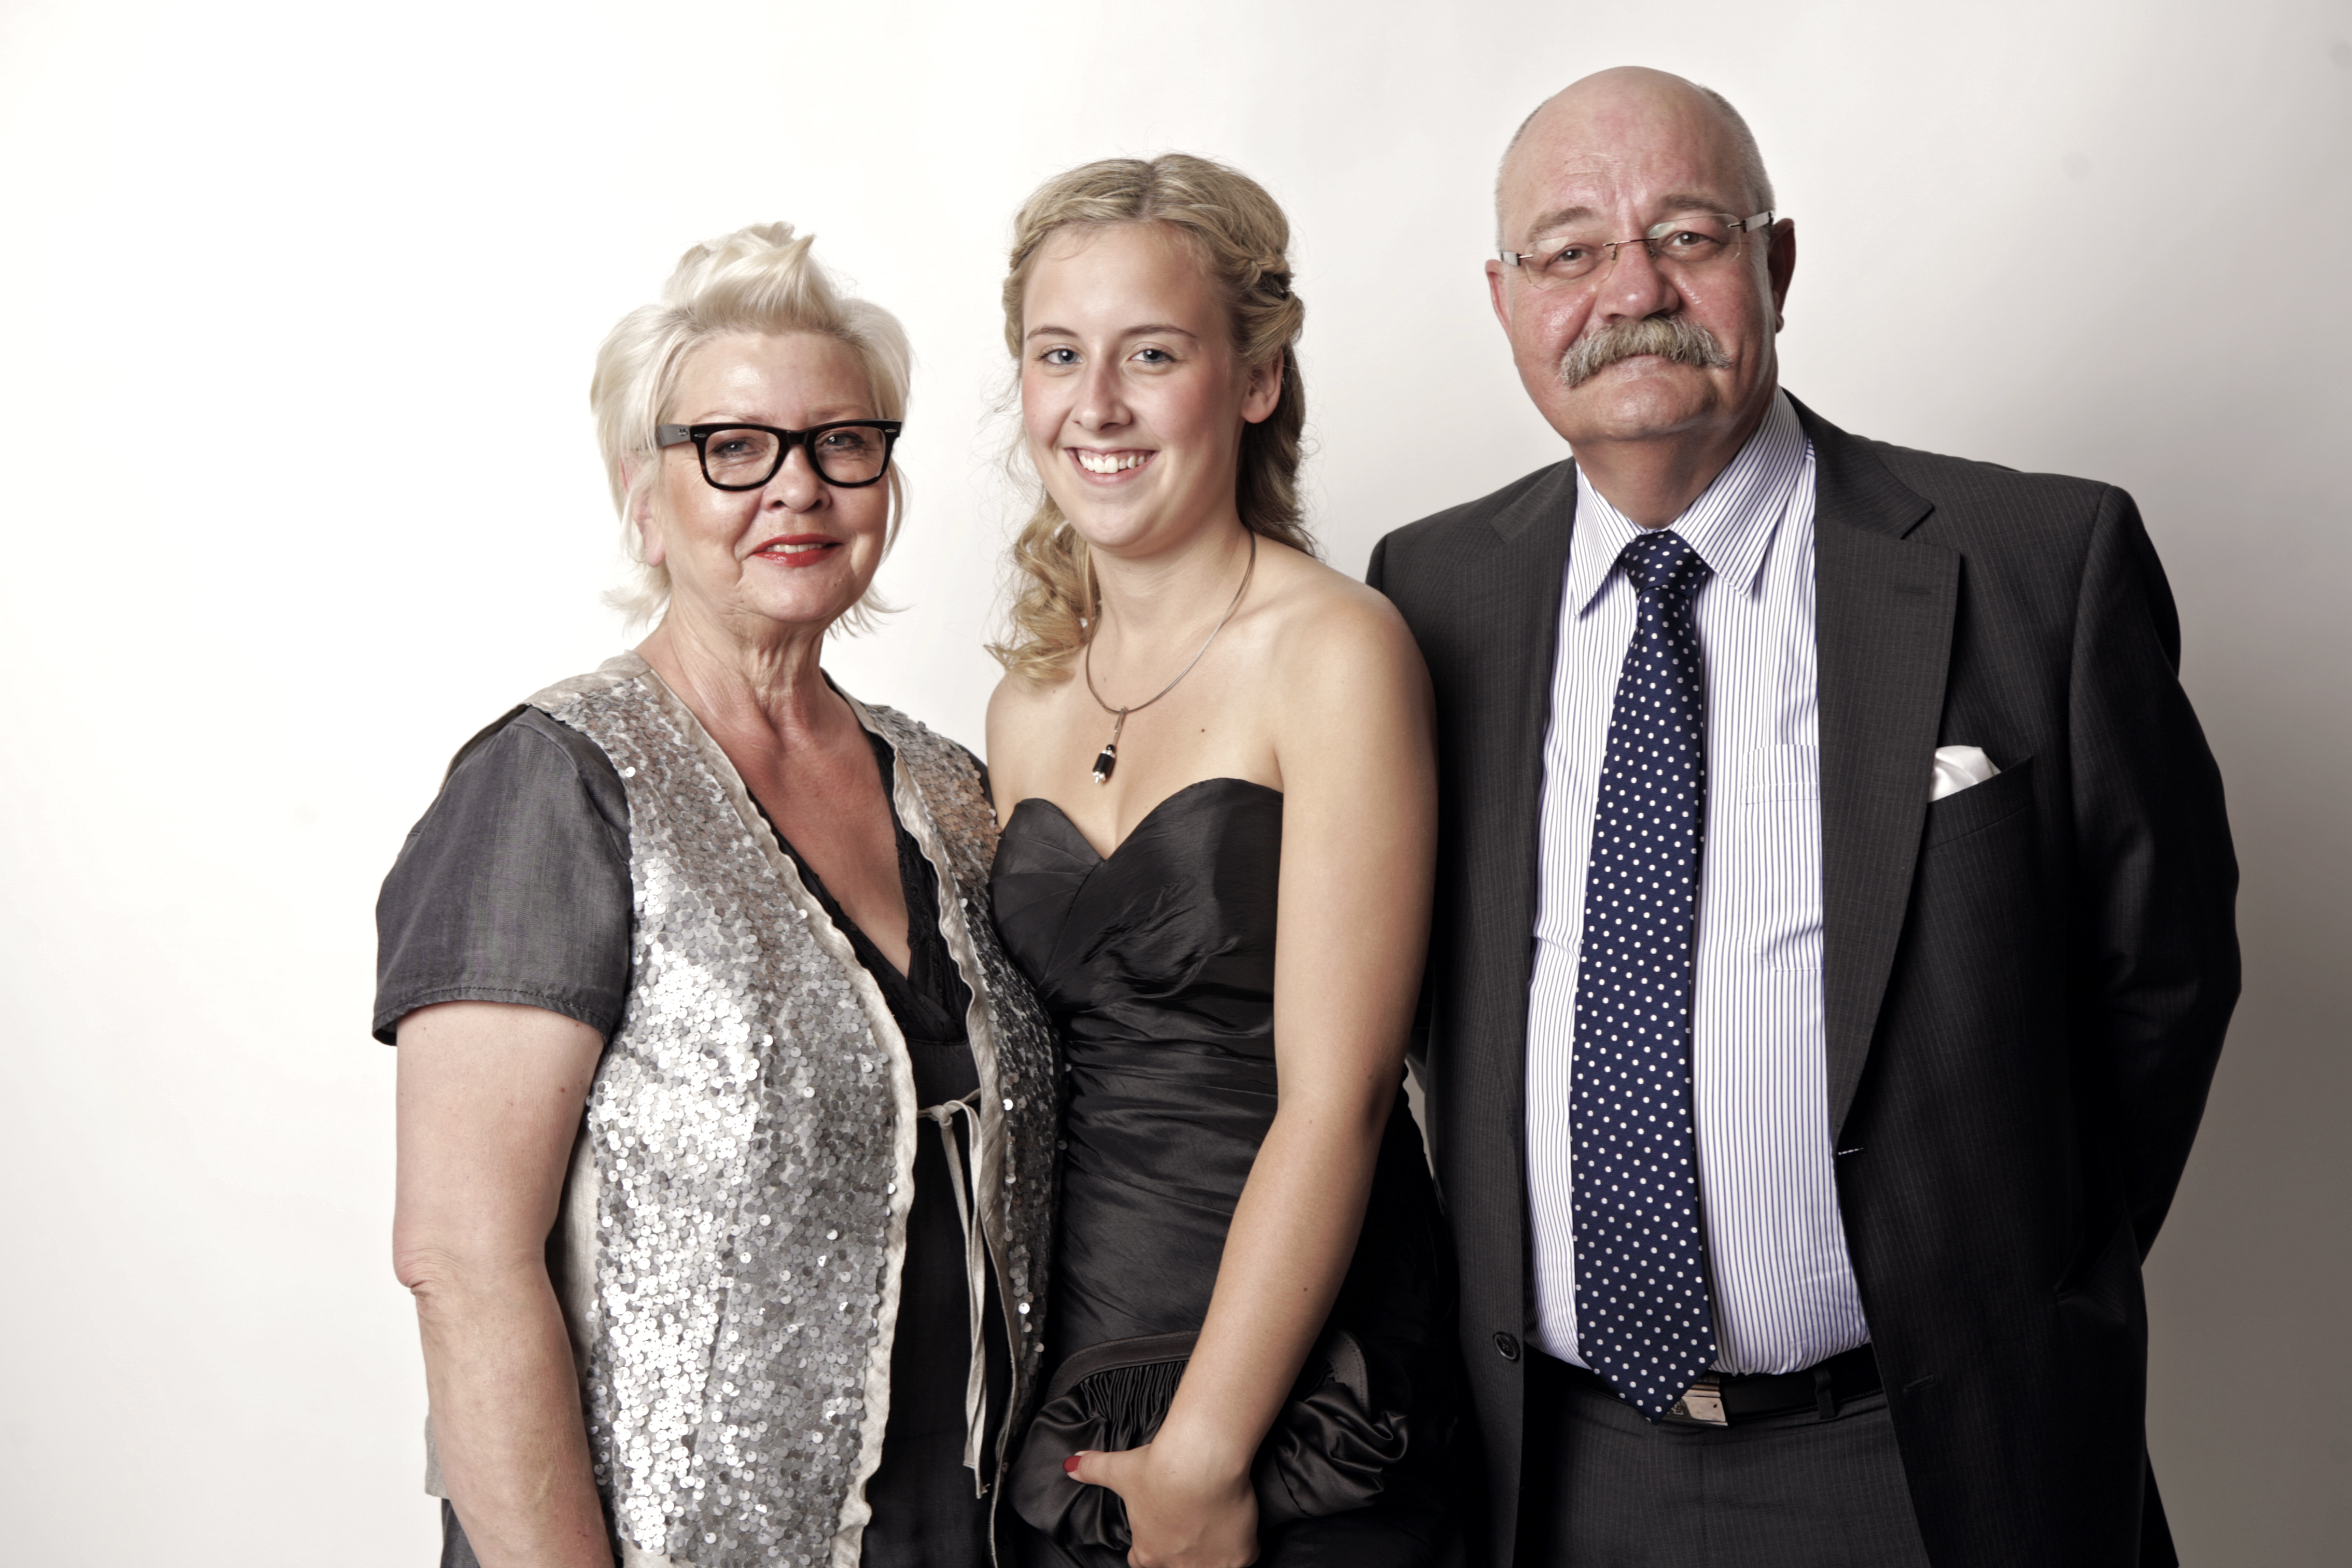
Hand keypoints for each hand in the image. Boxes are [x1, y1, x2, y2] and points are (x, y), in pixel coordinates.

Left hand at [1065, 1441, 1259, 1567]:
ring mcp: (1209, 1565)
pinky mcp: (1239, 1558)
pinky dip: (1241, 1546)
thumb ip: (1093, 1469)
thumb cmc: (1160, 1467)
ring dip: (1211, 1554)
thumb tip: (1070, 1464)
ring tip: (1214, 1529)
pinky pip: (1241, 1559)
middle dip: (1184, 1550)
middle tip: (1192, 1524)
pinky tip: (1238, 1526)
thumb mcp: (1120, 1470)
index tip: (1164, 1529)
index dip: (1153, 1546)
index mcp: (1148, 1553)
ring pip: (1210, 1567)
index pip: (1146, 1561)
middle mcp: (1177, 1565)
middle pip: (1179, 1566)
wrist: (1201, 1461)